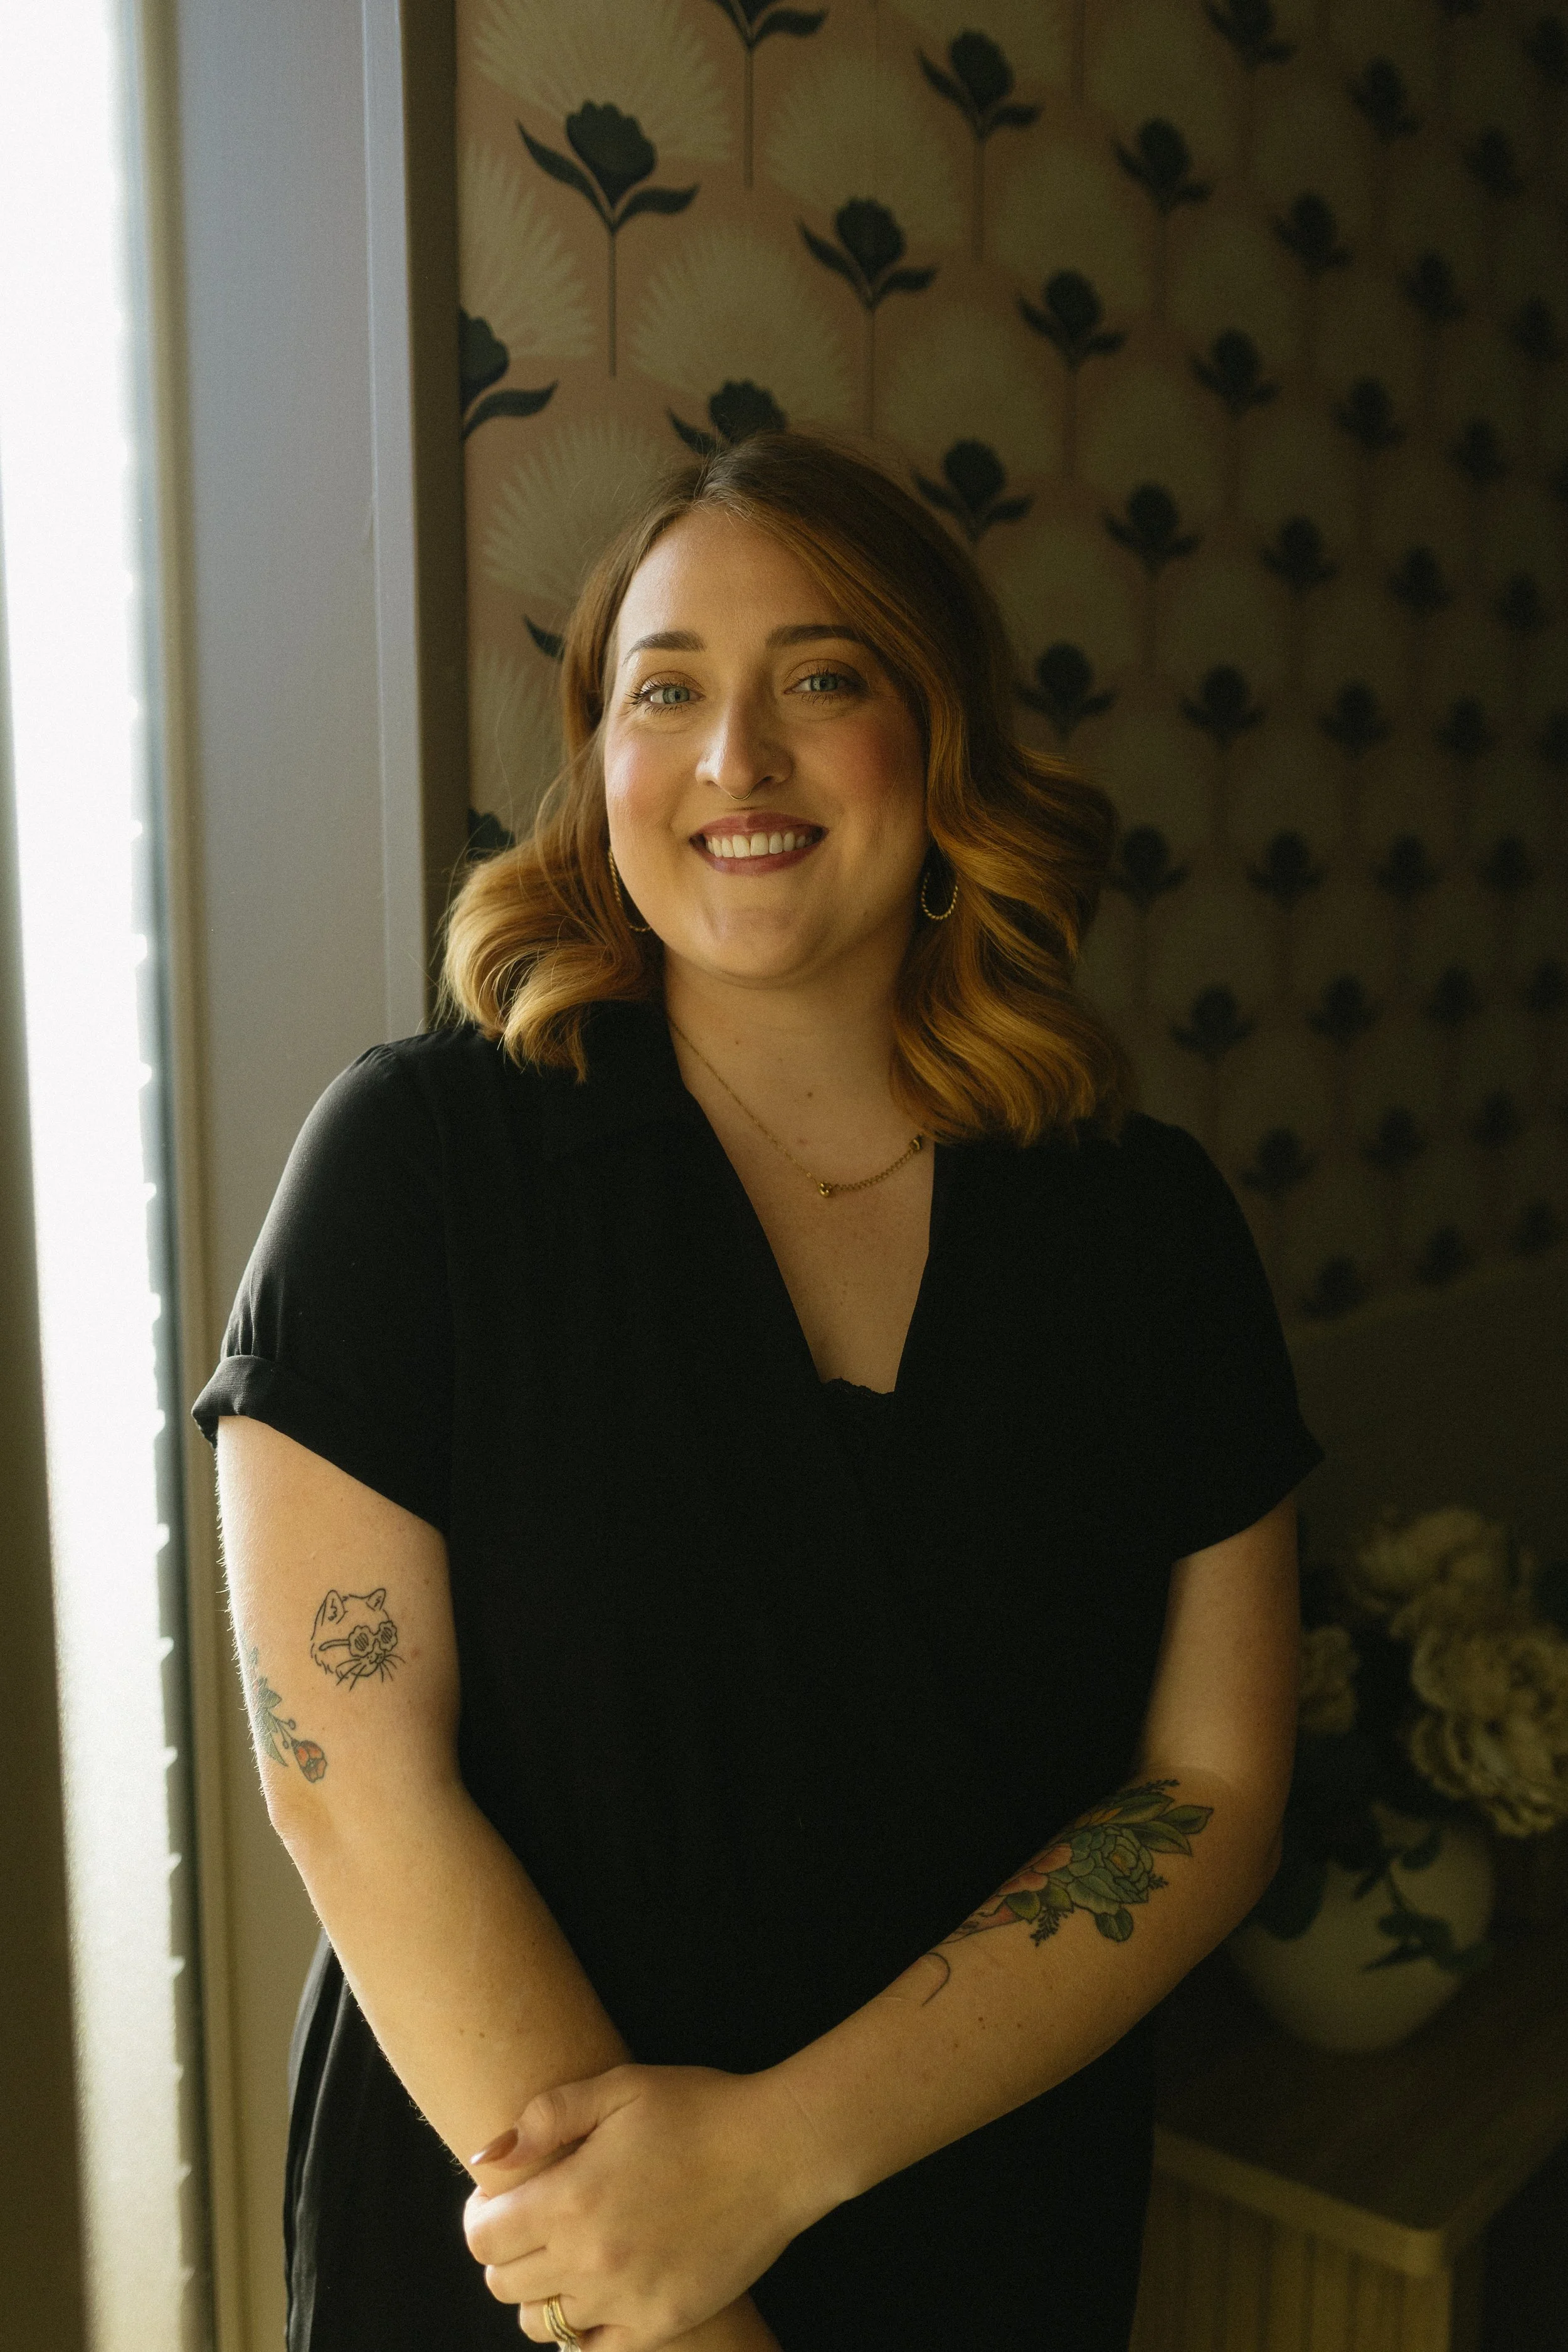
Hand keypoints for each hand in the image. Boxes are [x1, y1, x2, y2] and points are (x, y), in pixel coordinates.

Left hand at [464, 2063, 824, 2349]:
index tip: (500, 2199)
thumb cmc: (696, 2109)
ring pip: (540, 2322)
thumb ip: (545, 2118)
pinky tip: (602, 2289)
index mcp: (570, 2199)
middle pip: (503, 2283)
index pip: (483, 2237)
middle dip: (507, 2251)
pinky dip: (585, 2326)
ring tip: (569, 2254)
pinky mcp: (661, 2323)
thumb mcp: (619, 2088)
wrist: (777, 2152)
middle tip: (535, 2222)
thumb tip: (486, 2158)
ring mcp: (625, 2299)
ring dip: (541, 2290)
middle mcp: (590, 2260)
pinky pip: (593, 2348)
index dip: (481, 2216)